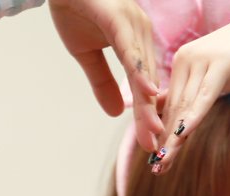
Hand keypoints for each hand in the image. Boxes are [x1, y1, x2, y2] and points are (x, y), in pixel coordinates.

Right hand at [49, 0, 162, 151]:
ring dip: (148, 101)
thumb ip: (102, 81)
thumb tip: (115, 113)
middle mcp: (140, 34)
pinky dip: (139, 71)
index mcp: (135, 43)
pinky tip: (148, 92)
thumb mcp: (85, 53)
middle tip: (156, 147)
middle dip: (151, 116)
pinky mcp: (118, 17)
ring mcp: (132, 25)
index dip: (145, 115)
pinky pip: (131, 49)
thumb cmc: (73, 7)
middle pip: (147, 83)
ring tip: (154, 130)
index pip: (142, 86)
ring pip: (142, 71)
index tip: (151, 142)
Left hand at [154, 1, 229, 170]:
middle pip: (173, 108)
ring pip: (185, 105)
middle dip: (165, 140)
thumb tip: (188, 119)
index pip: (170, 104)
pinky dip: (194, 116)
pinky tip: (184, 135)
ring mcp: (201, 58)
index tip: (157, 159)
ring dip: (174, 136)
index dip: (163, 134)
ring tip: (165, 161)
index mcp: (183, 63)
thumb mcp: (220, 78)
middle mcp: (186, 58)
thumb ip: (202, 94)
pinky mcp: (221, 61)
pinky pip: (206, 95)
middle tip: (157, 168)